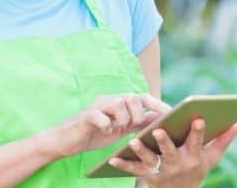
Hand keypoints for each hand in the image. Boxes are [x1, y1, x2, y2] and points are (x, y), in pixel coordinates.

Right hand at [51, 94, 170, 157]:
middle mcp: (108, 100)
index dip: (156, 104)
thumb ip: (137, 122)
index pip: (141, 97)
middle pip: (132, 98)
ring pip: (119, 104)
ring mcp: (97, 106)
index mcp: (117, 102)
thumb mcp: (120, 128)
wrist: (66, 140)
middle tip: (129, 127)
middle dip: (136, 115)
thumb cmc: (93, 134)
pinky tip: (104, 130)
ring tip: (114, 128)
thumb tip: (160, 120)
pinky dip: (106, 124)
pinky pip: (102, 116)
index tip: (170, 114)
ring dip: (122, 120)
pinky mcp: (87, 115)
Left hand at [109, 119, 236, 187]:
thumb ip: (224, 139)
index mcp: (194, 156)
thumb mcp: (211, 157)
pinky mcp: (147, 175)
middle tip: (158, 130)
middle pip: (170, 151)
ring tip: (133, 141)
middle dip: (165, 142)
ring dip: (141, 151)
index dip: (198, 131)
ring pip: (150, 160)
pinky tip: (112, 159)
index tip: (198, 117)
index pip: (196, 142)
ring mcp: (162, 170)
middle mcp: (178, 164)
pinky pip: (133, 170)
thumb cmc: (196, 168)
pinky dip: (122, 164)